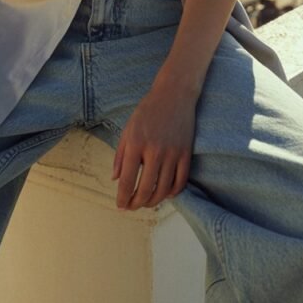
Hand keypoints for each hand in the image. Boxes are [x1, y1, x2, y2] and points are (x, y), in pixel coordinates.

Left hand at [112, 73, 195, 210]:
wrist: (174, 95)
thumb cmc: (147, 111)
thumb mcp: (128, 129)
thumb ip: (120, 155)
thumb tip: (115, 179)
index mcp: (136, 144)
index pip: (127, 181)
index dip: (123, 198)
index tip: (120, 205)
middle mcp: (154, 151)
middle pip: (146, 190)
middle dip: (137, 204)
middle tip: (132, 207)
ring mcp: (172, 153)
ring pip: (164, 190)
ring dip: (154, 201)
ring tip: (147, 203)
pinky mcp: (186, 153)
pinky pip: (181, 181)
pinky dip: (173, 193)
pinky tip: (166, 194)